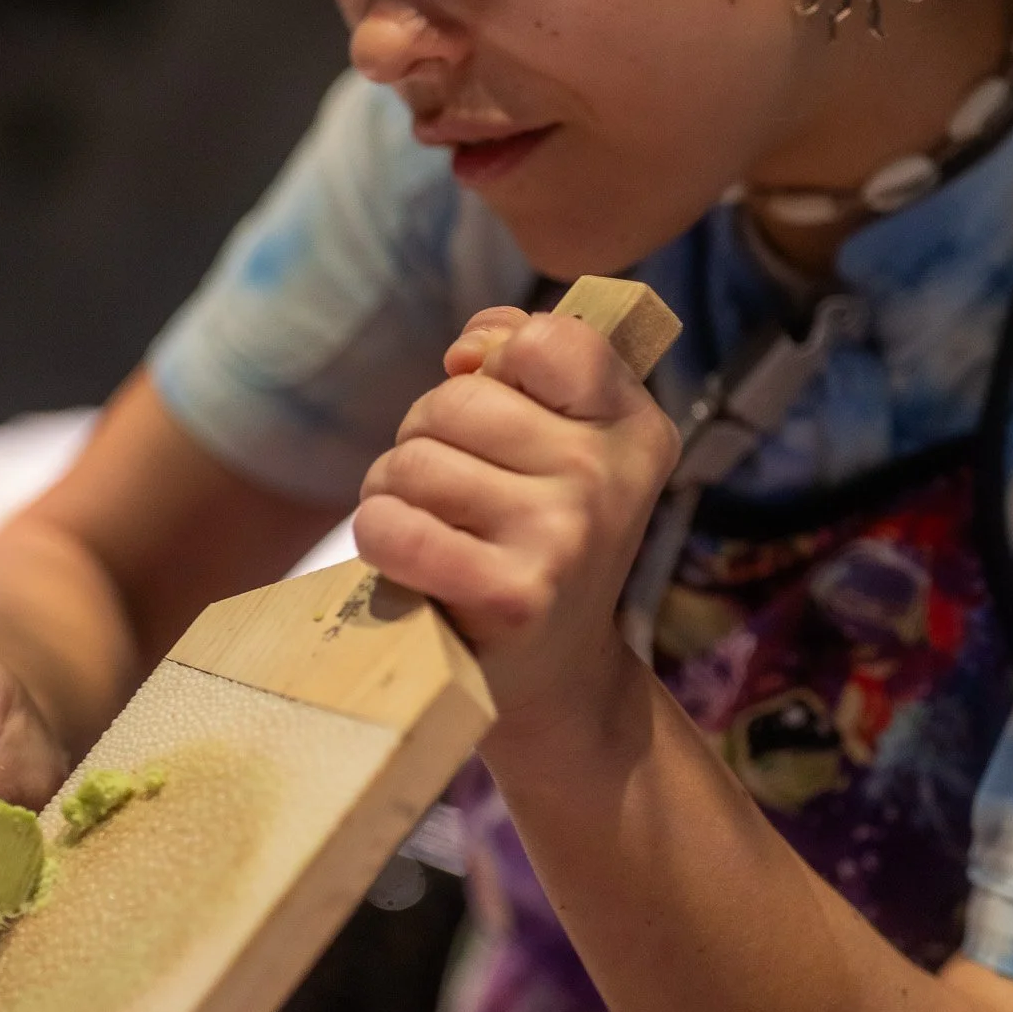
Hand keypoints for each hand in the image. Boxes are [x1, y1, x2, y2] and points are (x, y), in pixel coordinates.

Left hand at [354, 306, 679, 741]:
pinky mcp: (512, 595)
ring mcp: (565, 537)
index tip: (503, 408)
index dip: (499, 363)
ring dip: (394, 490)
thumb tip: (469, 351)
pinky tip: (406, 559)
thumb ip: (516, 359)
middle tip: (452, 491)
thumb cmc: (536, 532)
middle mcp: (609, 477)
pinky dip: (380, 536)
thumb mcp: (556, 438)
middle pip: (457, 398)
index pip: (546, 339)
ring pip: (413, 459)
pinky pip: (396, 527)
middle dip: (427, 436)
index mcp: (632, 427)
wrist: (551, 672)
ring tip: (430, 528)